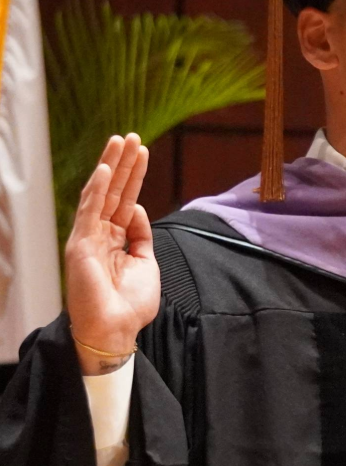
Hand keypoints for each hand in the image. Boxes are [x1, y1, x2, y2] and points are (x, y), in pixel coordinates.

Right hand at [64, 134, 158, 374]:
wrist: (116, 329)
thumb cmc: (130, 303)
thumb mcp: (145, 263)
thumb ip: (141, 235)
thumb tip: (138, 208)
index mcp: (115, 238)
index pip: (126, 199)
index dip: (134, 176)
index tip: (142, 151)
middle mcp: (99, 233)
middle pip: (113, 191)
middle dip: (123, 163)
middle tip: (131, 135)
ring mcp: (88, 237)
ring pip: (100, 194)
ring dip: (112, 166)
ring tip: (121, 141)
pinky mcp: (81, 245)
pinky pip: (90, 211)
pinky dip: (98, 190)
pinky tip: (106, 170)